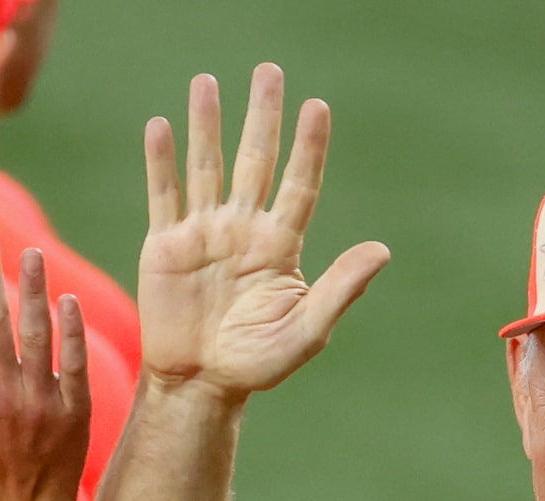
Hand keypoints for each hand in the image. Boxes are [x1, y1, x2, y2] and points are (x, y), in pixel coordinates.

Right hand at [138, 63, 389, 398]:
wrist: (198, 384)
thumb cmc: (256, 363)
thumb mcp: (306, 331)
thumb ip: (340, 288)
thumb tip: (381, 250)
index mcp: (279, 246)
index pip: (298, 184)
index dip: (308, 147)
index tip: (317, 106)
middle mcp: (243, 230)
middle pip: (255, 160)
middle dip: (262, 116)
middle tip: (268, 72)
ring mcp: (203, 233)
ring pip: (207, 166)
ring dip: (207, 125)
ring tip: (207, 82)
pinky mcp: (165, 246)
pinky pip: (164, 195)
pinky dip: (162, 162)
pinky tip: (162, 126)